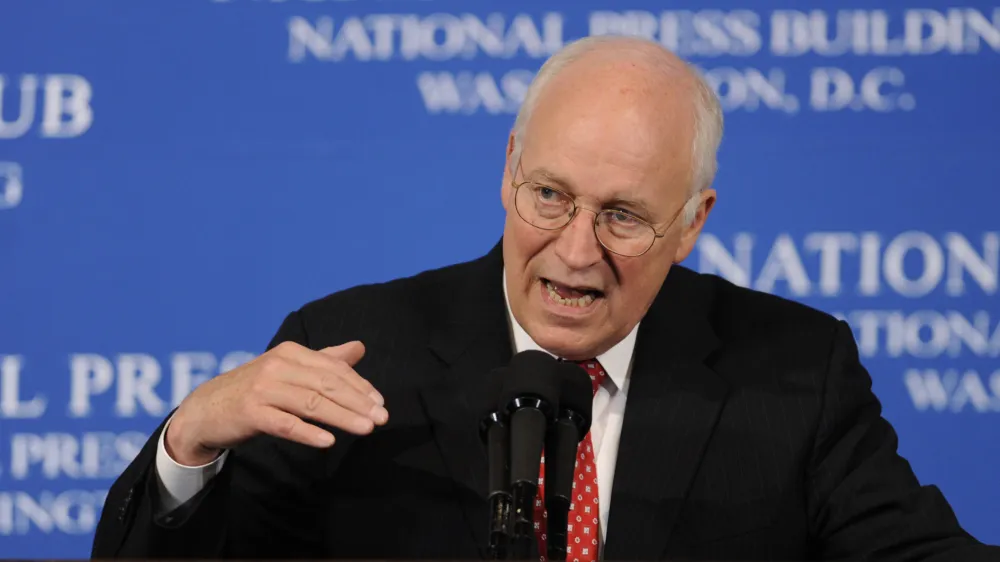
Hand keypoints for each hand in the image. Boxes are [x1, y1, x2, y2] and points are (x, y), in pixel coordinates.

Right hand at [164, 340, 386, 465]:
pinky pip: (285, 424)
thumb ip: (325, 360)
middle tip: (382, 418)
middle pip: (327, 384)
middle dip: (358, 401)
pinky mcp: (251, 413)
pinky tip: (328, 441)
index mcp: (291, 352)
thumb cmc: (255, 390)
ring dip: (342, 416)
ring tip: (365, 428)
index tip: (380, 403)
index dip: (360, 386)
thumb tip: (359, 347)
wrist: (205, 409)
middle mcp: (277, 366)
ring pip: (311, 403)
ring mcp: (263, 389)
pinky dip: (308, 432)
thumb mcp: (289, 369)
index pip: (334, 368)